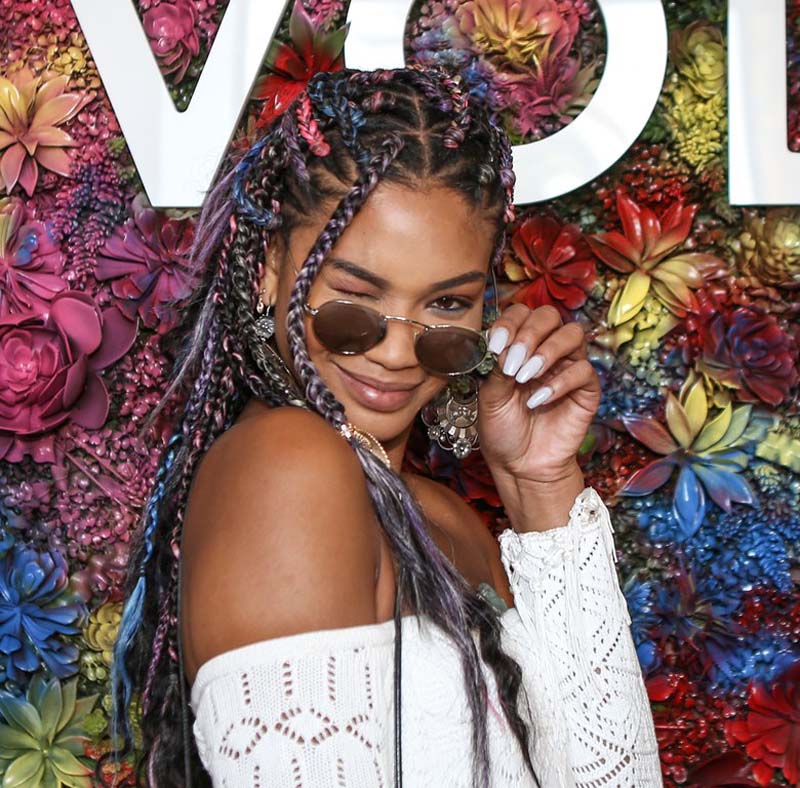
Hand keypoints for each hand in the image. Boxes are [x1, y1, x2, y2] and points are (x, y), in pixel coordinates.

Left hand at [477, 304, 600, 484]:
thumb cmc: (503, 428)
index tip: (495, 345)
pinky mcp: (586, 390)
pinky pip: (583, 370)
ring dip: (546, 351)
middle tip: (513, 361)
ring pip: (572, 334)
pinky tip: (538, 400)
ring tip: (525, 377)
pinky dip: (559, 382)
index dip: (509, 323)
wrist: (519, 464)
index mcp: (520, 345)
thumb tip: (505, 345)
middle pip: (549, 316)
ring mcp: (568, 367)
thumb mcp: (490, 396)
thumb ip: (497, 367)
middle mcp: (546, 351)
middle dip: (529, 334)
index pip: (522, 314)